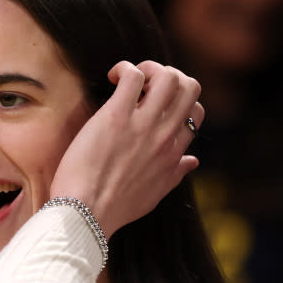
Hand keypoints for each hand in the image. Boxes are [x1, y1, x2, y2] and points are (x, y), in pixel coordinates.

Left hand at [49, 60, 202, 237]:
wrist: (87, 214)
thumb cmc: (114, 209)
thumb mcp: (154, 195)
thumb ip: (175, 174)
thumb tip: (193, 161)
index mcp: (174, 153)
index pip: (195, 113)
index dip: (179, 101)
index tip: (155, 105)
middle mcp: (164, 136)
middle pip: (190, 87)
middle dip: (170, 76)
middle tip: (145, 85)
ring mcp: (142, 125)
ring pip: (168, 75)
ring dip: (149, 68)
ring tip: (128, 79)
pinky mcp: (117, 116)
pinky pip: (134, 75)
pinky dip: (125, 69)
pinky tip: (112, 78)